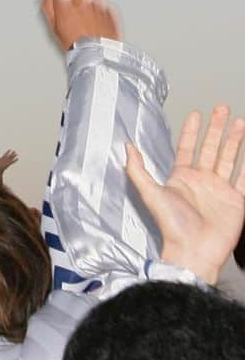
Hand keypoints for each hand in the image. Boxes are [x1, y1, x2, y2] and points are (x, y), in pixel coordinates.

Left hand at [0, 149, 18, 180]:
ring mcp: (7, 161)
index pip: (6, 154)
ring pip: (11, 158)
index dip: (8, 151)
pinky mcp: (9, 164)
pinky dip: (15, 160)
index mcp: (2, 158)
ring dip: (14, 156)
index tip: (10, 149)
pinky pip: (12, 161)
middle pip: (9, 155)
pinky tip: (17, 158)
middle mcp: (5, 159)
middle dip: (12, 153)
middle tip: (14, 150)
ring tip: (16, 154)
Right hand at [39, 0, 118, 52]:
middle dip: (75, 6)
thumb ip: (48, 6)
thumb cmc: (74, 43)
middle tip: (76, 22)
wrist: (97, 54)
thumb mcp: (54, 26)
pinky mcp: (110, 10)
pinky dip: (101, 13)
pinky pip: (104, 7)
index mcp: (65, 0)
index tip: (60, 9)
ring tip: (88, 25)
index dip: (58, 2)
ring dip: (89, 9)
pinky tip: (97, 25)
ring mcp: (97, 3)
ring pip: (90, 1)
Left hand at [126, 105, 244, 284]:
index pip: (187, 146)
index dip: (191, 130)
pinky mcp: (236, 201)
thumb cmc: (171, 225)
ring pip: (229, 158)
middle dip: (217, 128)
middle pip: (211, 147)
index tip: (196, 113)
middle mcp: (202, 180)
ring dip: (235, 140)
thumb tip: (126, 145)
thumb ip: (137, 169)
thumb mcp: (149, 193)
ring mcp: (220, 189)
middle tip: (223, 109)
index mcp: (182, 176)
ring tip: (240, 122)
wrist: (193, 251)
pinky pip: (244, 178)